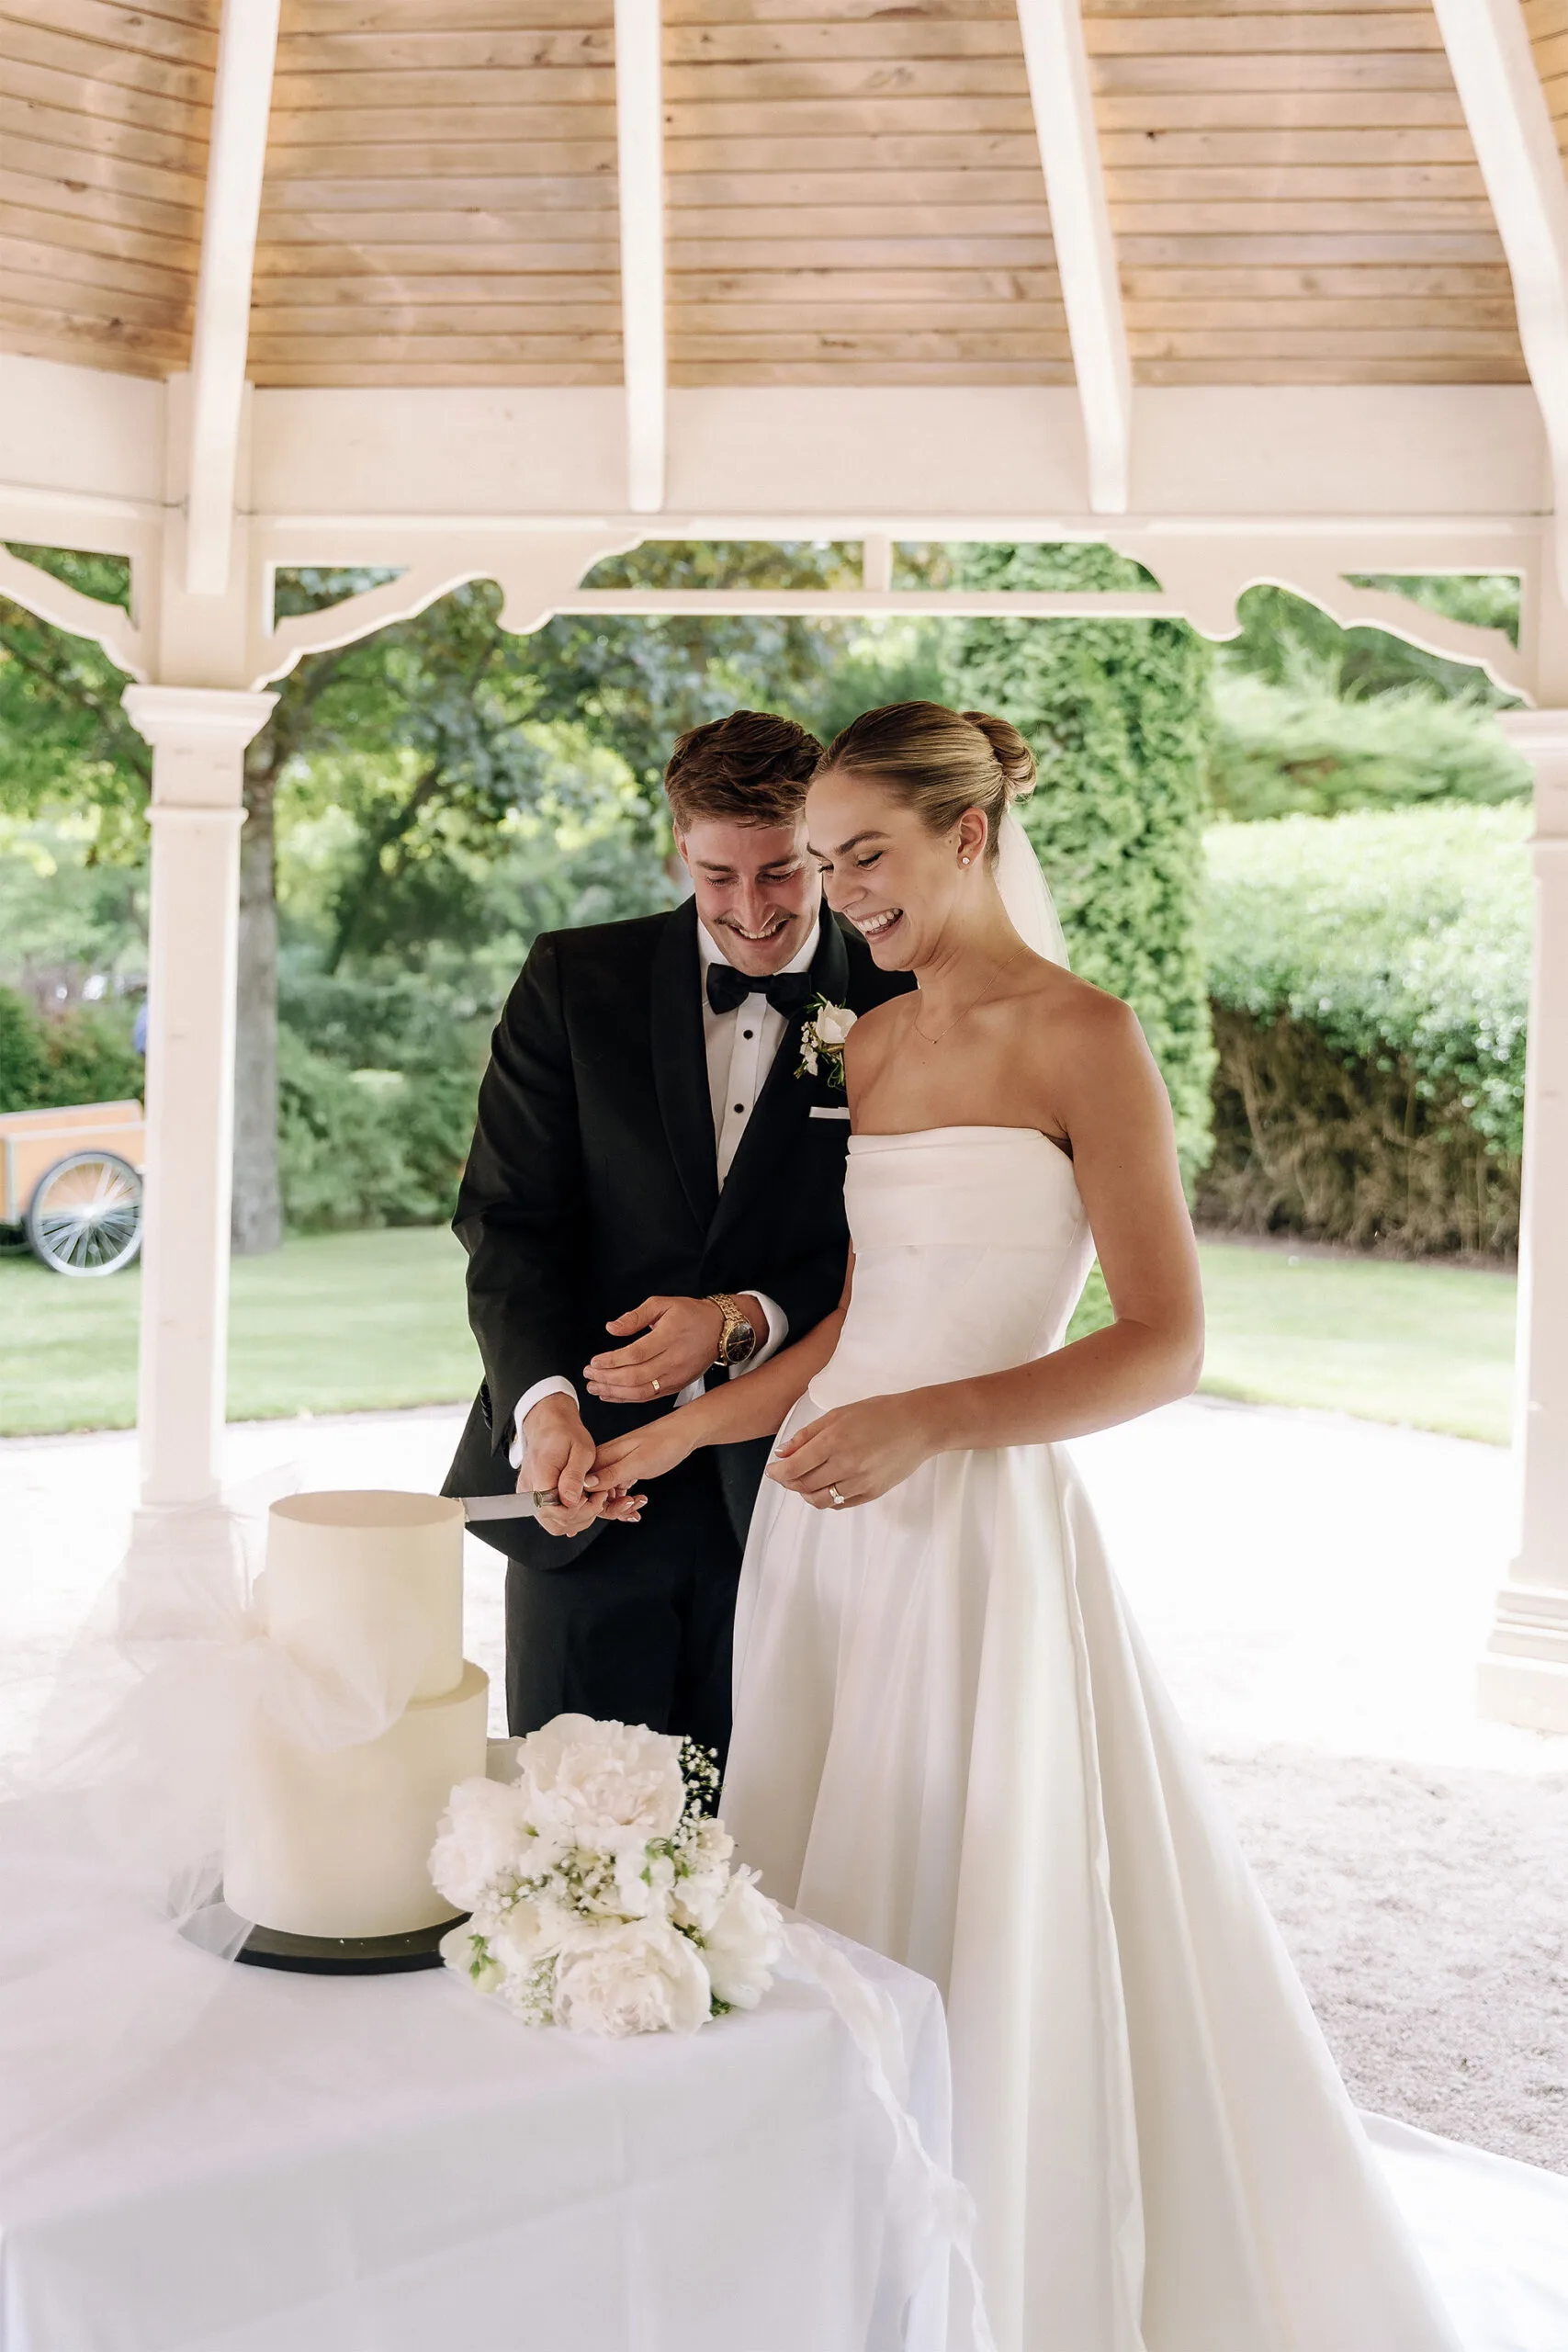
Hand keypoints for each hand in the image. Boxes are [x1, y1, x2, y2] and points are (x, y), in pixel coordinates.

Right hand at [518, 1393, 642, 1536]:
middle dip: (581, 1517)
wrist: (550, 1426)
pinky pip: (552, 1517)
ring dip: (578, 1519)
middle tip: (597, 1498)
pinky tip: (582, 1503)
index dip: (577, 1510)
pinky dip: (571, 1516)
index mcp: (541, 1474)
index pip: (553, 1510)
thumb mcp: (581, 1450)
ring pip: (554, 1524)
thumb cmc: (566, 1434)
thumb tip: (571, 1501)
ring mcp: (530, 1495)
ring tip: (592, 1499)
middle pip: (554, 1522)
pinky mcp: (535, 1498)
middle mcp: (529, 1489)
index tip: (593, 1497)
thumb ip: (575, 1476)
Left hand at [584, 1294, 727, 1404]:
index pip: (636, 1354)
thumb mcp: (663, 1304)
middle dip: (607, 1378)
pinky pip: (649, 1397)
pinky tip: (611, 1394)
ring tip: (594, 1387)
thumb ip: (635, 1316)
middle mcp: (674, 1360)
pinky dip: (627, 1399)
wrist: (720, 1330)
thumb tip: (612, 1328)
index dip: (612, 1361)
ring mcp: (676, 1376)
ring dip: (614, 1392)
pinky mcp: (676, 1386)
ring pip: (641, 1391)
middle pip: (636, 1376)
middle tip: (589, 1374)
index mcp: (669, 1337)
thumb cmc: (691, 1315)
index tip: (594, 1361)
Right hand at [592, 1411, 698, 1498]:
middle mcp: (605, 1461)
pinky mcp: (625, 1471)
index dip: (594, 1503)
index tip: (612, 1507)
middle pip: (594, 1494)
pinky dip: (627, 1501)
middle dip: (610, 1507)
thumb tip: (586, 1484)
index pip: (583, 1486)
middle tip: (630, 1506)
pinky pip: (618, 1492)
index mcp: (602, 1456)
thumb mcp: (637, 1462)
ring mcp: (615, 1467)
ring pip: (607, 1495)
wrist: (684, 1433)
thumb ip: (611, 1474)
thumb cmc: (663, 1442)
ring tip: (638, 1504)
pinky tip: (639, 1502)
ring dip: (621, 1506)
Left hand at [765, 1394, 934, 1509]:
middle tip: (786, 1475)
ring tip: (806, 1482)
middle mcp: (845, 1465)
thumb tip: (783, 1453)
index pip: (795, 1467)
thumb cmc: (880, 1413)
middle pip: (804, 1485)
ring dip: (806, 1493)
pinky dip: (827, 1499)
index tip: (771, 1471)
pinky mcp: (872, 1493)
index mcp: (834, 1441)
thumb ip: (808, 1435)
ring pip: (821, 1500)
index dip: (777, 1472)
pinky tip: (827, 1486)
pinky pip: (841, 1504)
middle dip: (789, 1482)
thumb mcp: (839, 1414)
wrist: (919, 1425)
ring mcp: (860, 1482)